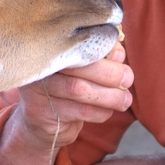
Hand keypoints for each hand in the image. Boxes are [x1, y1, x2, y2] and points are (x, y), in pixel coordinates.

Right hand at [15, 44, 133, 149]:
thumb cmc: (68, 86)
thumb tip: (118, 54)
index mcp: (49, 48)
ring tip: (125, 99)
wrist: (42, 120)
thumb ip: (101, 56)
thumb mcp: (85, 67)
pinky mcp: (41, 113)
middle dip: (110, 74)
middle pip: (78, 67)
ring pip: (79, 90)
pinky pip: (79, 111)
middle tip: (128, 79)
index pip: (76, 43)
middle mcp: (38, 66)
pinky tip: (107, 110)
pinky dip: (101, 111)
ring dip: (110, 96)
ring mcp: (36, 90)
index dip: (101, 48)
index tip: (121, 58)